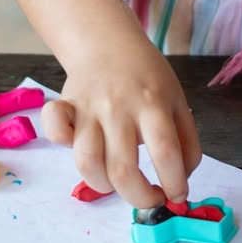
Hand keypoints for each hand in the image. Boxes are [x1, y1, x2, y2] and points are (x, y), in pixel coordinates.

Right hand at [41, 34, 201, 208]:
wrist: (109, 43)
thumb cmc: (147, 79)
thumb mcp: (178, 102)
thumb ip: (186, 142)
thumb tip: (182, 184)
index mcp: (153, 104)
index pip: (166, 152)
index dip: (174, 183)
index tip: (176, 196)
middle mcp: (119, 107)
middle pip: (123, 170)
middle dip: (139, 198)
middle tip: (149, 199)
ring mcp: (89, 107)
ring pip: (87, 162)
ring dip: (103, 186)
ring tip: (117, 182)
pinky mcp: (66, 106)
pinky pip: (55, 128)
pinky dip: (61, 142)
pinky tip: (76, 146)